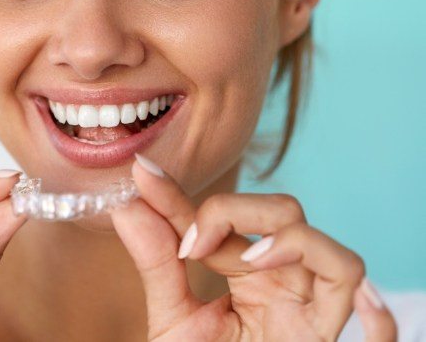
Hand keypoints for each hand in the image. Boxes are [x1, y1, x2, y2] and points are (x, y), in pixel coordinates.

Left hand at [111, 155, 397, 341]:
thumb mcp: (172, 319)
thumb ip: (155, 264)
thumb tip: (125, 206)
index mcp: (247, 270)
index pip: (222, 215)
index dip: (182, 196)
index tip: (144, 178)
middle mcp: (284, 283)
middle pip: (286, 214)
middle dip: (237, 210)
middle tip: (190, 244)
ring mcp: (310, 316)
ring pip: (337, 259)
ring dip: (296, 244)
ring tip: (250, 261)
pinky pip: (379, 333)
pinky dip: (376, 318)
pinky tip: (357, 305)